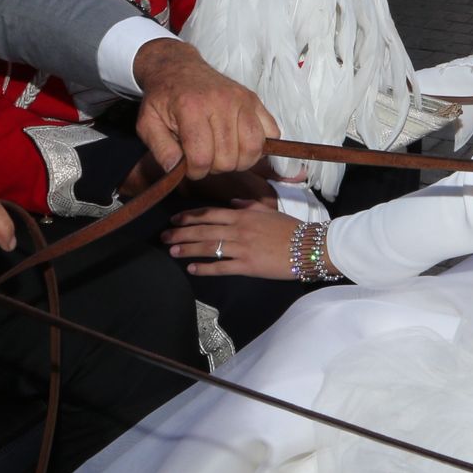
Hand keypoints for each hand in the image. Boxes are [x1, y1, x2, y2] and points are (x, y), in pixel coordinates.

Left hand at [133, 37, 277, 177]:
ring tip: (222, 153)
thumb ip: (160, 149)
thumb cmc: (164, 98)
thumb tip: (175, 170)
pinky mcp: (254, 100)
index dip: (194, 171)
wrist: (179, 68)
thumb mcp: (147, 123)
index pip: (202, 158)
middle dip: (214, 166)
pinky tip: (241, 144)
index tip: (188, 165)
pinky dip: (260, 146)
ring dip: (238, 160)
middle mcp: (221, 102)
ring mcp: (241, 100)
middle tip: (204, 155)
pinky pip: (272, 133)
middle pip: (228, 158)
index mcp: (191, 108)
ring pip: (252, 149)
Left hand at [162, 201, 302, 279]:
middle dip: (180, 233)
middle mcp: (238, 228)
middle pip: (203, 230)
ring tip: (172, 252)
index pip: (210, 213)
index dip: (190, 217)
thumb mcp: (269, 211)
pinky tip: (192, 269)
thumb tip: (231, 203)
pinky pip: (221, 266)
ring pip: (208, 246)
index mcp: (243, 214)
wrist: (308, 246)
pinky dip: (205, 268)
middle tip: (163, 237)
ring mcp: (242, 247)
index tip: (174, 219)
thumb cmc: (290, 229)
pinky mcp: (247, 265)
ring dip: (187, 249)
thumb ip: (249, 206)